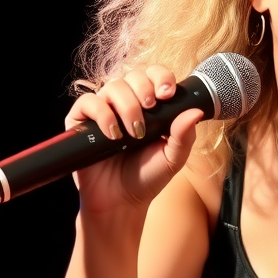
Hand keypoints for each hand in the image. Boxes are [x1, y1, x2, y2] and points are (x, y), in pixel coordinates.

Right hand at [64, 63, 202, 211]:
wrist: (121, 202)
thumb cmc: (147, 178)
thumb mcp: (173, 158)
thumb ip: (184, 136)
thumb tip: (196, 111)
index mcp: (150, 107)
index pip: (154, 76)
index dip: (161, 77)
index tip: (167, 94)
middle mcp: (125, 104)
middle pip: (133, 76)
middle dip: (144, 89)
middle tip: (150, 109)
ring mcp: (103, 111)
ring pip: (112, 86)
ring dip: (127, 105)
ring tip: (134, 132)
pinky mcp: (82, 121)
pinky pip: (89, 102)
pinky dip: (102, 114)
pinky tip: (113, 134)